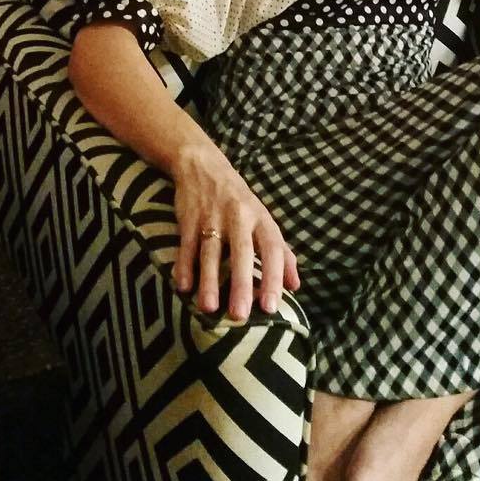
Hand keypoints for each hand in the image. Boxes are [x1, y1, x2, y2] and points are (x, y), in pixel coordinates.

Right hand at [170, 143, 299, 319]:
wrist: (202, 165)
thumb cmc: (239, 201)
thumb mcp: (263, 220)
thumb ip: (281, 252)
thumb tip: (296, 286)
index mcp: (261, 219)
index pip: (272, 249)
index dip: (274, 277)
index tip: (272, 307)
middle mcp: (239, 216)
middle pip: (242, 252)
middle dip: (241, 284)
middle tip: (240, 315)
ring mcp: (212, 216)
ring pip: (211, 251)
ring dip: (209, 280)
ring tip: (209, 308)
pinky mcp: (189, 218)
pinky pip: (186, 244)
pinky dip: (184, 265)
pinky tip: (183, 287)